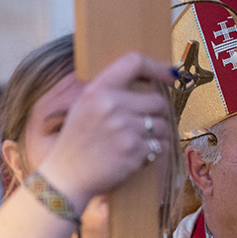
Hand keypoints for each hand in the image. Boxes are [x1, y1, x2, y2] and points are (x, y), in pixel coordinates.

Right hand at [40, 52, 173, 204]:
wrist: (67, 175)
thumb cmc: (76, 141)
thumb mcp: (82, 107)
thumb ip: (108, 91)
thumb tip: (149, 80)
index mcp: (97, 91)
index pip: (133, 62)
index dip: (157, 67)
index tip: (169, 74)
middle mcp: (111, 106)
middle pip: (158, 100)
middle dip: (155, 114)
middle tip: (142, 125)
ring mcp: (124, 129)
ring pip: (163, 125)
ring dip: (156, 134)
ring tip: (136, 141)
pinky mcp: (134, 151)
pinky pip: (161, 145)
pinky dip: (154, 151)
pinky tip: (136, 155)